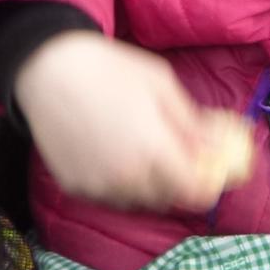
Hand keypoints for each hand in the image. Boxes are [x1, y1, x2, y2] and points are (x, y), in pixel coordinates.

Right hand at [12, 30, 254, 211]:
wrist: (48, 69)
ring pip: (139, 200)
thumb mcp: (162, 85)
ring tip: (145, 149)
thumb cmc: (109, 70)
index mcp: (154, 150)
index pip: (196, 192)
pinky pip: (110, 195)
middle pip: (169, 198)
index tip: (213, 168)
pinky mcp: (75, 187)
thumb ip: (193, 123)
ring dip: (151, 184)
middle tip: (180, 153)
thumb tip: (220, 147)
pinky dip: (121, 183)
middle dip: (180, 179)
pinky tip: (116, 154)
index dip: (209, 183)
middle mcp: (126, 177)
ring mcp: (98, 186)